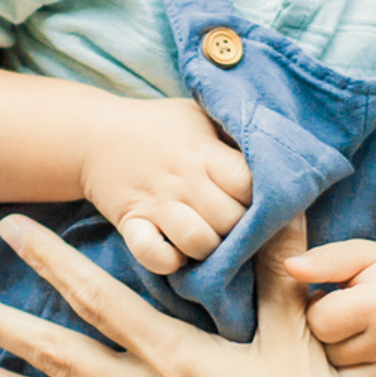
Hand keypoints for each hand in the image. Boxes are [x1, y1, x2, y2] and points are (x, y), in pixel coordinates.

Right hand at [77, 95, 252, 275]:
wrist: (94, 136)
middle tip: (241, 225)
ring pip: (199, 242)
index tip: (263, 198)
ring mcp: (156, 203)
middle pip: (231, 218)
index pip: (249, 182)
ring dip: (212, 249)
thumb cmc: (159, 126)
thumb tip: (281, 151)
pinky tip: (178, 253)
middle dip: (243, 228)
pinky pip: (153, 255)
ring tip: (212, 240)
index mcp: (203, 151)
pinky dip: (169, 261)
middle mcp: (183, 179)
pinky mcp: (131, 223)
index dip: (264, 196)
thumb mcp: (200, 115)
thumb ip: (235, 132)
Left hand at [283, 237, 375, 376]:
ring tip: (347, 343)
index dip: (316, 311)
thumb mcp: (360, 256)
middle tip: (340, 323)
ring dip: (335, 367)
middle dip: (325, 341)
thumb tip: (290, 266)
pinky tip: (355, 366)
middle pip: (328, 356)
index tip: (328, 301)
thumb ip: (325, 260)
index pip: (320, 323)